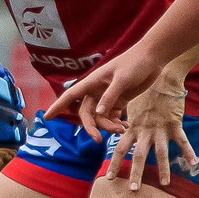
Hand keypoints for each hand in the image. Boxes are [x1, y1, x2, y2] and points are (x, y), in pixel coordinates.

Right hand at [44, 46, 167, 140]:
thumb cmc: (134, 63)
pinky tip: (125, 126)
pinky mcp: (120, 100)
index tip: (46, 117)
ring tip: (122, 129)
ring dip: (108, 126)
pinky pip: (113, 116)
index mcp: (92, 82)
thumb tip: (98, 114)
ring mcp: (108, 96)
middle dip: (92, 127)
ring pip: (101, 117)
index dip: (58, 106)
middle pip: (87, 113)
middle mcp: (97, 91)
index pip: (70, 96)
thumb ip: (110, 97)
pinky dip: (117, 123)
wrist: (152, 57)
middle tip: (100, 140)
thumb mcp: (122, 80)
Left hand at [105, 80, 194, 190]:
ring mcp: (160, 129)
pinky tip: (193, 163)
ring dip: (163, 169)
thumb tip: (114, 129)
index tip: (109, 177)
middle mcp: (144, 131)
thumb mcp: (129, 106)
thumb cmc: (144, 93)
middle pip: (138, 155)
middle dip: (135, 173)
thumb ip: (123, 120)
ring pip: (160, 153)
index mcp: (132, 128)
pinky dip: (188, 152)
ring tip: (165, 184)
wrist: (162, 79)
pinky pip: (182, 141)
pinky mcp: (174, 125)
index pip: (119, 148)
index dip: (114, 163)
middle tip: (133, 189)